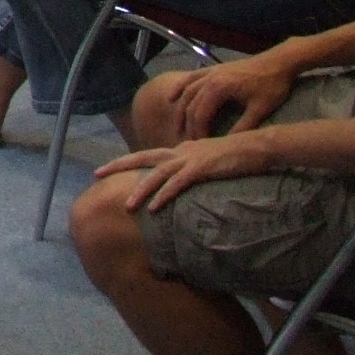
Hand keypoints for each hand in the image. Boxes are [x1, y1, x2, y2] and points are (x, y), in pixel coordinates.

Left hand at [99, 129, 279, 211]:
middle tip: (96, 174)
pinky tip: (155, 207)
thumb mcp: (209, 161)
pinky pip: (178, 184)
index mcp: (181, 149)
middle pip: (143, 158)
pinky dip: (164, 195)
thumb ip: (193, 169)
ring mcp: (190, 159)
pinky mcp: (202, 169)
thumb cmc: (237, 156)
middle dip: (118, 166)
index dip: (127, 161)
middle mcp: (181, 151)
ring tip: (127, 206)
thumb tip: (182, 181)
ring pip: (157, 175)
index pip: (148, 155)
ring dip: (141, 191)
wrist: (258, 146)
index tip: (107, 168)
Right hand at [167, 50, 298, 140]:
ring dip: (180, 111)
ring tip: (177, 127)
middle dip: (188, 125)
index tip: (200, 146)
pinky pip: (190, 78)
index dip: (198, 132)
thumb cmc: (272, 85)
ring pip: (186, 92)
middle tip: (190, 142)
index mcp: (219, 89)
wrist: (279, 62)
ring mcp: (209, 72)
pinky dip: (178, 87)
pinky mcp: (213, 69)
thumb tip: (227, 145)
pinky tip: (171, 97)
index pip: (200, 115)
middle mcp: (208, 79)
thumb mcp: (260, 110)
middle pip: (190, 105)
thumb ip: (242, 128)